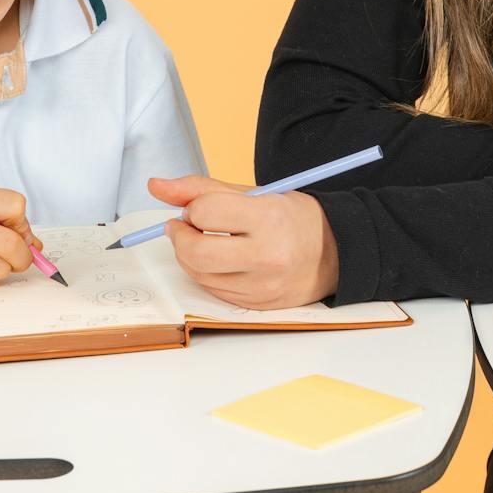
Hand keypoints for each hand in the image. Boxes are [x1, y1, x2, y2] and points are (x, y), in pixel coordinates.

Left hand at [146, 175, 338, 309]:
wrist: (336, 253)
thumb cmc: (294, 218)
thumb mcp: (255, 193)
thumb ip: (202, 188)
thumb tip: (156, 187)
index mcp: (268, 217)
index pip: (205, 212)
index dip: (192, 207)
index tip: (196, 207)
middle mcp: (267, 255)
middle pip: (196, 252)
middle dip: (180, 237)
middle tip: (184, 226)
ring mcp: (262, 286)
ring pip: (199, 275)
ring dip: (189, 256)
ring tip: (204, 241)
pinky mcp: (257, 305)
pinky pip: (213, 291)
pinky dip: (207, 274)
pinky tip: (220, 261)